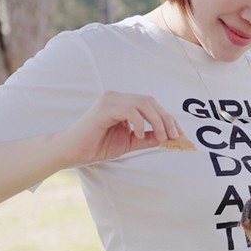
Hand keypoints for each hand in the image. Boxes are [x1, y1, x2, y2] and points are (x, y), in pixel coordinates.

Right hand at [56, 91, 182, 166]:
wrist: (70, 152)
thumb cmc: (95, 146)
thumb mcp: (127, 143)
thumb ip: (145, 138)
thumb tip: (167, 138)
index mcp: (122, 104)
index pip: (151, 104)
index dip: (167, 118)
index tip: (179, 134)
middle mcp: (116, 98)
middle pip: (150, 101)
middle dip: (166, 119)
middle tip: (174, 136)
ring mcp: (109, 101)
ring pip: (142, 103)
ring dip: (156, 121)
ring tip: (161, 137)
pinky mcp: (103, 109)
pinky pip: (128, 110)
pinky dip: (138, 122)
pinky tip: (138, 134)